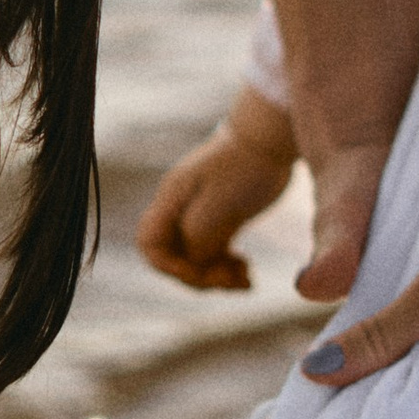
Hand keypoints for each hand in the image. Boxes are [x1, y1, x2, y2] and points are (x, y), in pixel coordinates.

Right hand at [136, 96, 296, 292]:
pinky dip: (228, 269)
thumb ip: (199, 236)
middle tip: (233, 278)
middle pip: (175, 257)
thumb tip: (193, 264)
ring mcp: (201, 217)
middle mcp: (181, 211)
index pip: (149, 243)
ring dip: (217, 276)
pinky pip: (216, 255)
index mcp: (173, 202)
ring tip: (246, 278)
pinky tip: (248, 272)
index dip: (168, 265)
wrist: (269, 140)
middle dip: (201, 275)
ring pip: (197, 260)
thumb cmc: (245, 166)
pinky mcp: (222, 221)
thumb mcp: (220, 204)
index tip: (200, 269)